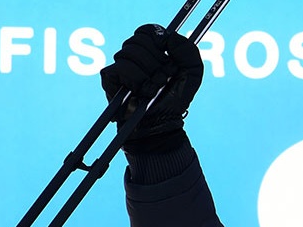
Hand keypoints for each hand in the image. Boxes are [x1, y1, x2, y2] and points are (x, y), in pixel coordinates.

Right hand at [100, 24, 202, 153]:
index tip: (167, 54)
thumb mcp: (193, 71)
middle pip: (138, 40)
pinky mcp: (109, 77)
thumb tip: (166, 36)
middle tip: (164, 78)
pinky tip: (142, 92)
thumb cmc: (177, 97)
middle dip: (156, 61)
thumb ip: (186, 48)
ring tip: (155, 87)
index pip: (147, 30)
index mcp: (153, 50)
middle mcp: (135, 55)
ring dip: (148, 74)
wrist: (163, 121)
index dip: (158, 38)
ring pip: (129, 53)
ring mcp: (121, 65)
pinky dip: (137, 81)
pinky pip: (121, 68)